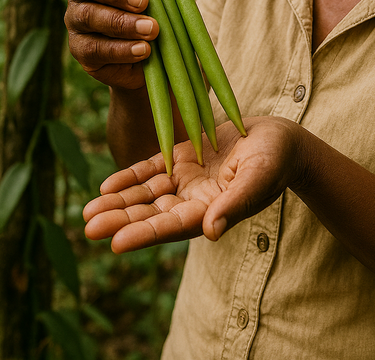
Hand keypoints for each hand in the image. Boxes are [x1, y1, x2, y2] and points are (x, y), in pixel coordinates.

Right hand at [64, 0, 158, 89]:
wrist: (156, 55)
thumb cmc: (157, 10)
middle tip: (143, 0)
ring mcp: (76, 22)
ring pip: (88, 16)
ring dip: (122, 22)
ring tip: (151, 29)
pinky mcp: (81, 51)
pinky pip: (95, 49)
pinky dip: (122, 49)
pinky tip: (143, 49)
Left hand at [83, 117, 301, 252]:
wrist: (279, 138)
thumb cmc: (275, 160)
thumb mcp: (258, 179)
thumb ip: (235, 204)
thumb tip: (212, 232)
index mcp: (211, 211)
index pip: (172, 227)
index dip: (144, 234)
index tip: (115, 243)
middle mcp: (193, 201)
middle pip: (151, 214)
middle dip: (120, 220)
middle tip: (88, 227)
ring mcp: (186, 180)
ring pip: (146, 194)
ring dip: (118, 202)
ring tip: (88, 210)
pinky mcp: (182, 158)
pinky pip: (151, 170)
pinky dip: (130, 177)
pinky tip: (107, 185)